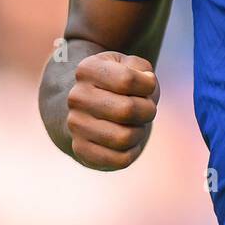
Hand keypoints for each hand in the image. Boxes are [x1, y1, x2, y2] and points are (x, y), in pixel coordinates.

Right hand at [66, 51, 158, 169]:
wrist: (89, 108)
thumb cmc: (118, 84)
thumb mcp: (130, 65)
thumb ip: (142, 68)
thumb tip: (147, 80)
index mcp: (88, 69)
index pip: (127, 79)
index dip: (148, 85)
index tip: (147, 85)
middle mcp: (77, 97)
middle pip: (127, 110)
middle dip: (148, 110)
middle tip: (146, 108)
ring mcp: (76, 125)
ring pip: (125, 137)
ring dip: (140, 131)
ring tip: (136, 124)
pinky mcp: (80, 150)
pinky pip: (120, 159)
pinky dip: (133, 150)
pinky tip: (128, 141)